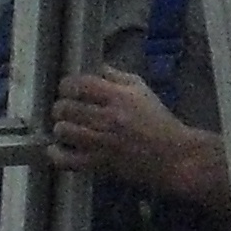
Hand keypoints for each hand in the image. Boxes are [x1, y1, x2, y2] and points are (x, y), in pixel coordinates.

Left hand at [49, 66, 186, 191]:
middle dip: (62, 108)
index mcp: (117, 96)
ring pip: (63, 130)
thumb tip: (96, 67)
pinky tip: (57, 149)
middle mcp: (107, 117)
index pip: (79, 84)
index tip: (68, 90)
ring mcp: (101, 142)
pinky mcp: (99, 164)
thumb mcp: (142, 90)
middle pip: (66, 107)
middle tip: (66, 111)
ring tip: (67, 129)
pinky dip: (56, 154)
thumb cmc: (158, 121)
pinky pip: (66, 159)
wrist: (173, 156)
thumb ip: (117, 76)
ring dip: (61, 128)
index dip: (67, 86)